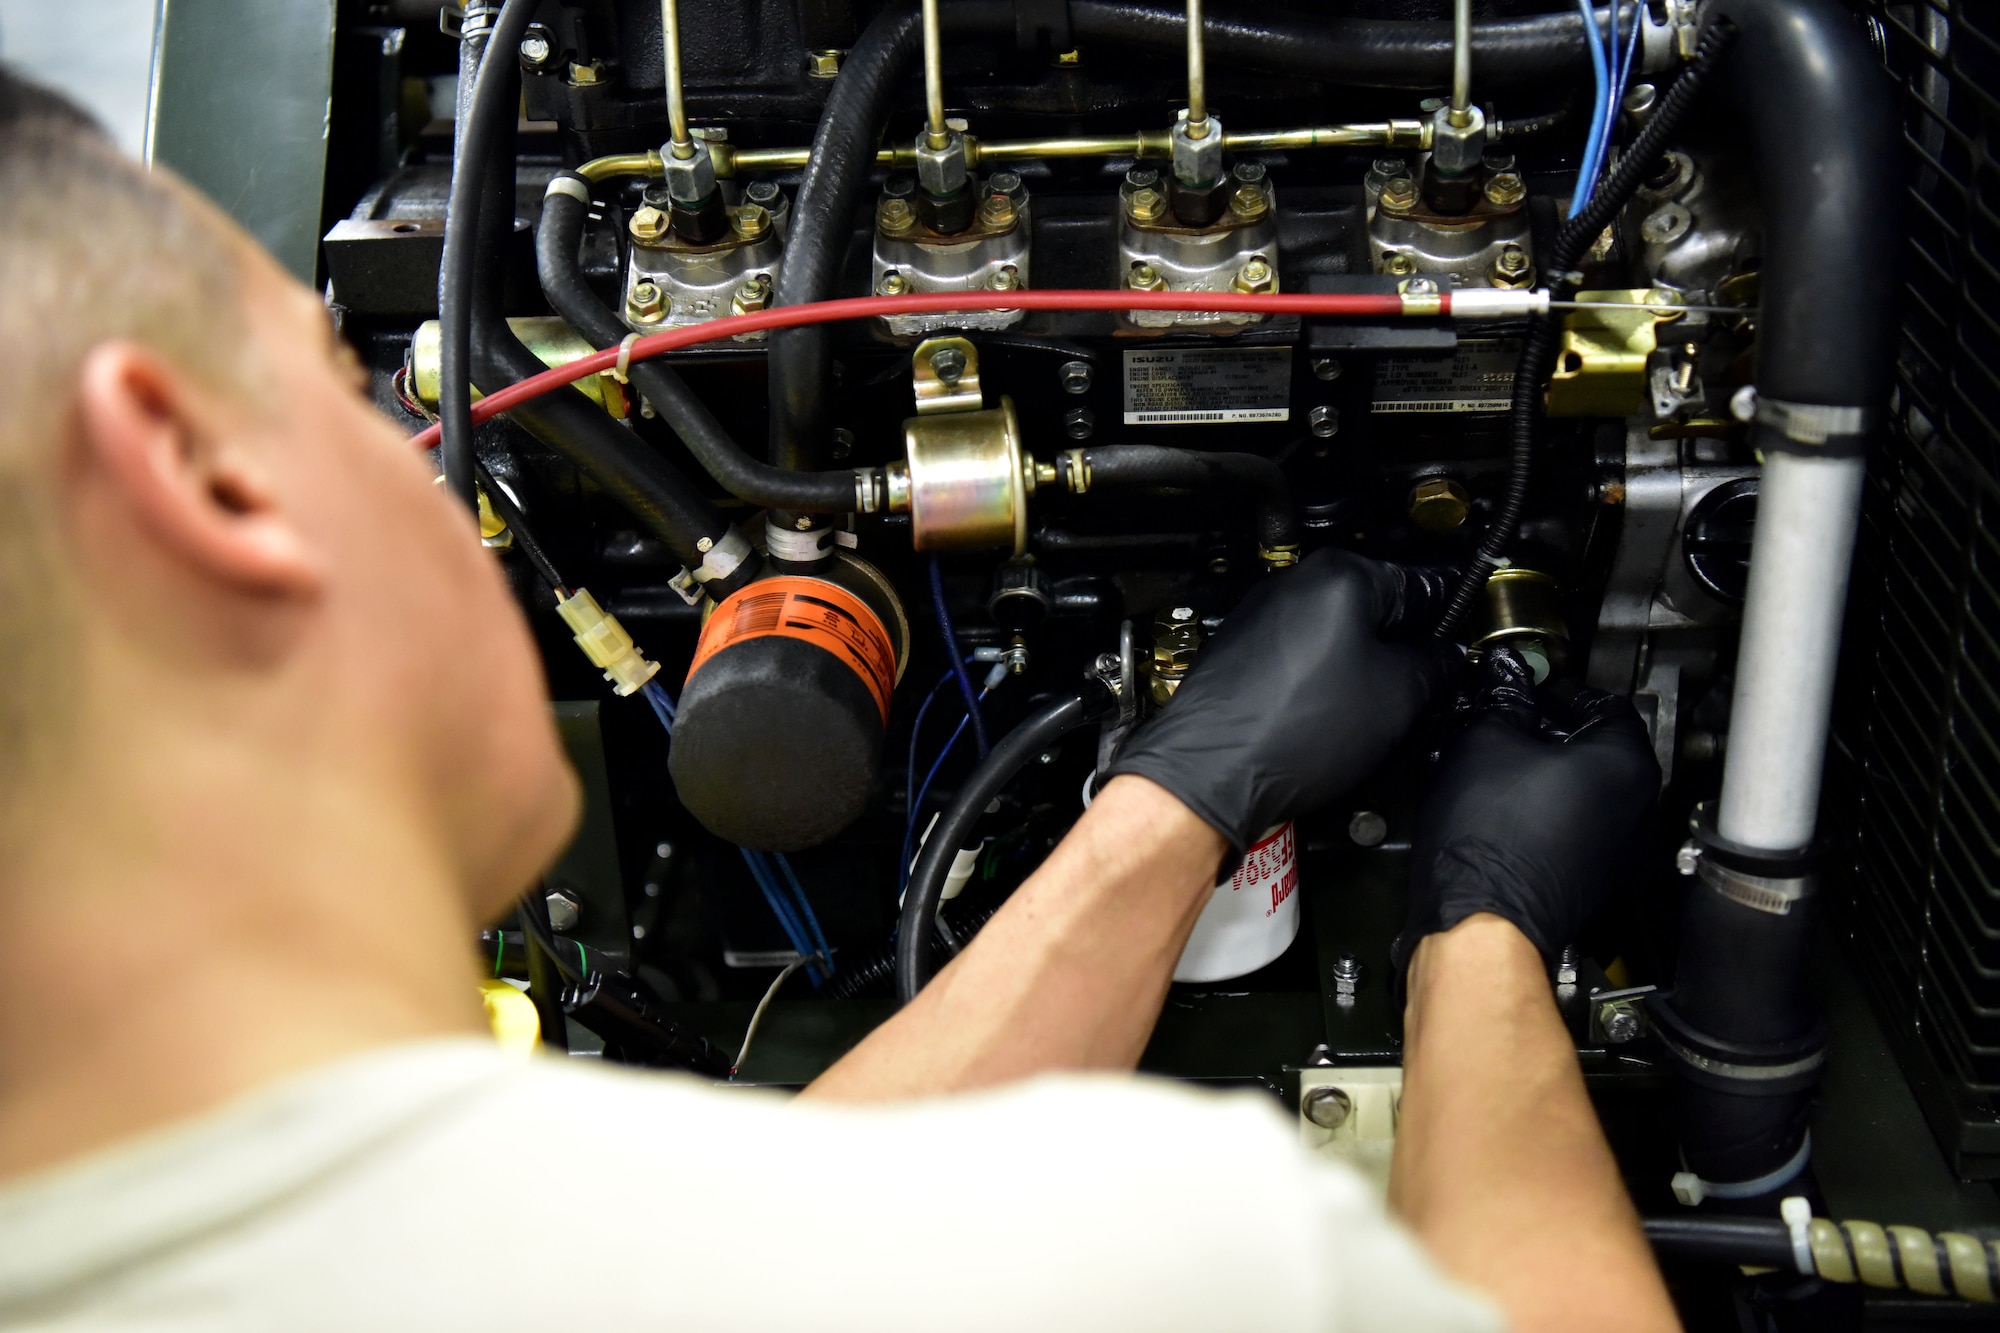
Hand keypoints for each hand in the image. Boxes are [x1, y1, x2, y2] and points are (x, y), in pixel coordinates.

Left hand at [1105, 549, 1454, 849]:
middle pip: (1375, 609)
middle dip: (1403, 645)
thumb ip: (1434, 666)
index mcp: (1339, 576)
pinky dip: (1325, 680)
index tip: (1466, 631)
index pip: (1420, 583)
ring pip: (1337, 635)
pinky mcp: (1242, 652)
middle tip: (1426, 685)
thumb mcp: (1397, 697)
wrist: (1211, 772)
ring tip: (1373, 711)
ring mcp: (1263, 617)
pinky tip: (1330, 717)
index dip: (1451, 613)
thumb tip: (1448, 657)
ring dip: (1362, 666)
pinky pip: (1303, 657)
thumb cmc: (1294, 729)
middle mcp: (1295, 584)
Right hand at [1393, 647, 1659, 975]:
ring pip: (1593, 789)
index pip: (1605, 701)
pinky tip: (1511, 809)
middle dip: (1557, 731)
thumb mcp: (1486, 742)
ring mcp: (1623, 847)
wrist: (1484, 919)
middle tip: (1512, 724)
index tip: (1529, 690)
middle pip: (1603, 747)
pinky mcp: (1598, 876)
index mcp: (1626, 762)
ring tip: (1506, 767)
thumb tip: (1506, 679)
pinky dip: (1555, 809)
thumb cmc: (1490, 837)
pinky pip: (1583, 825)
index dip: (1561, 690)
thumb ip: (1505, 701)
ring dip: (1555, 773)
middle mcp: (1640, 806)